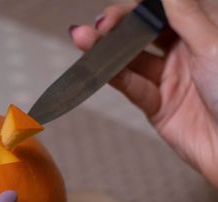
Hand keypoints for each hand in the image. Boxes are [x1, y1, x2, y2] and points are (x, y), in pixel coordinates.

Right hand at [70, 0, 217, 187]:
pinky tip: (96, 67)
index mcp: (204, 31)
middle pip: (143, 33)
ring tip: (82, 39)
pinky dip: (114, 77)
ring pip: (133, 60)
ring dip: (107, 50)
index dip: (137, 8)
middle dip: (118, 27)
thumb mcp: (213, 45)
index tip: (117, 11)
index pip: (163, 11)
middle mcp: (186, 53)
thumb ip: (184, 14)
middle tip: (98, 25)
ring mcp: (170, 79)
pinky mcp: (159, 106)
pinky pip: (133, 87)